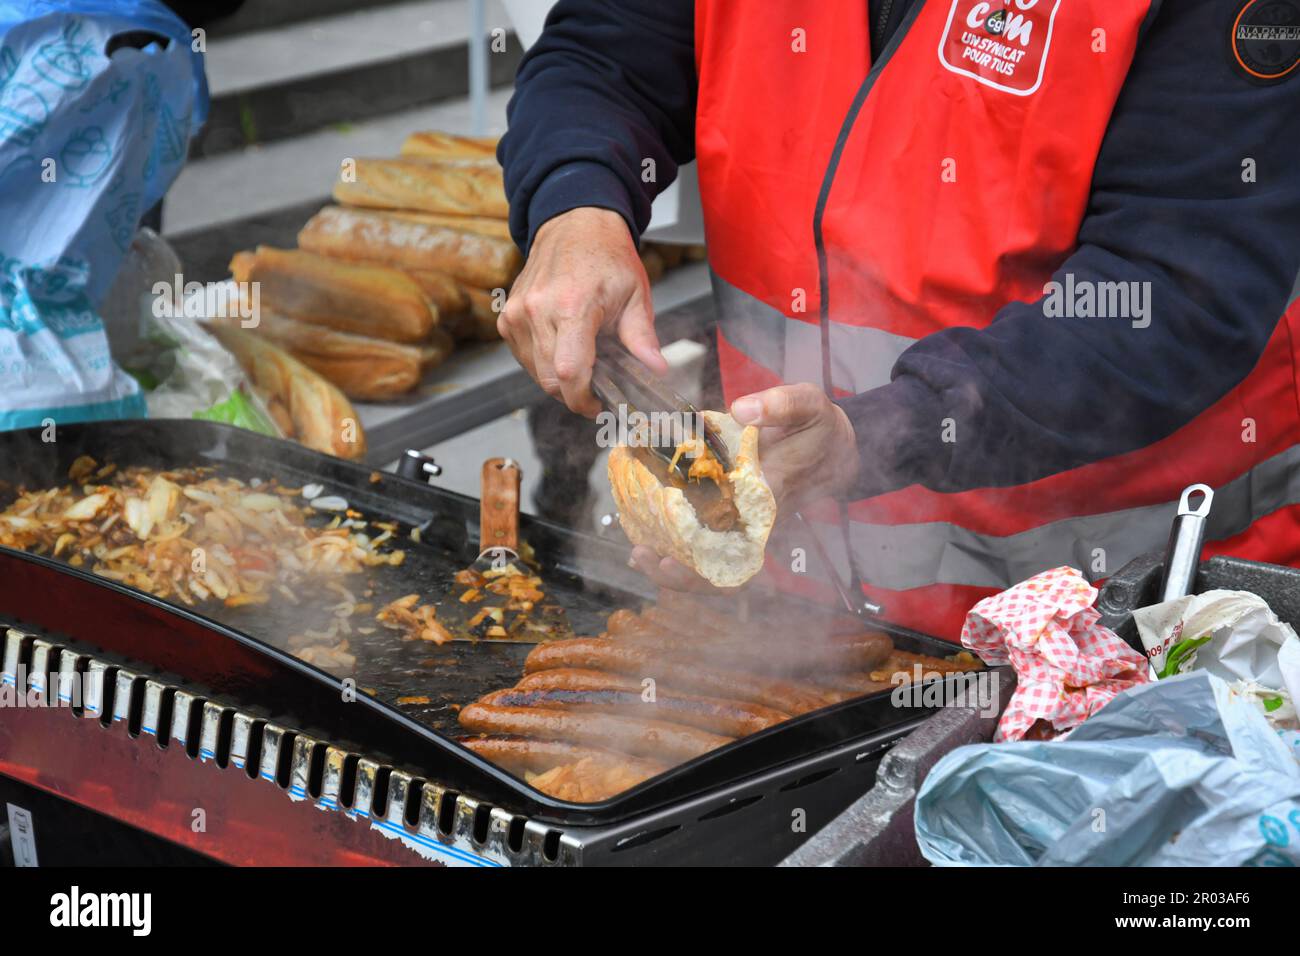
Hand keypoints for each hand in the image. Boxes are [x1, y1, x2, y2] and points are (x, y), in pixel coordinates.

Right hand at [498, 207, 666, 416]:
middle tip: (595, 388)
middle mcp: (538, 310)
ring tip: (582, 359)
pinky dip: (542, 362)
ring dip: (558, 378)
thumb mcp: (634, 295)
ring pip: (534, 372)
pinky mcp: (507, 317)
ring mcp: (517, 314)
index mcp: (572, 306)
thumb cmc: (606, 256)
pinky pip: (524, 357)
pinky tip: (563, 346)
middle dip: (573, 393)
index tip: (596, 406)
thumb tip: (656, 369)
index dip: (582, 399)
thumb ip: (642, 338)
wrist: (573, 224)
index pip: (568, 371)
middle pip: (549, 379)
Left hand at [630, 383, 859, 590]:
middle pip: (720, 568)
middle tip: (644, 556)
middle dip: (681, 574)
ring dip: (675, 567)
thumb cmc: (818, 429)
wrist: (834, 448)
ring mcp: (745, 525)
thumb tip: (741, 409)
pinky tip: (646, 538)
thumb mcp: (809, 406)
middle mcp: (755, 522)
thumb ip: (782, 404)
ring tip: (639, 554)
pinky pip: (706, 545)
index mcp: (769, 499)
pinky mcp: (735, 519)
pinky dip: (676, 547)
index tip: (670, 555)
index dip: (703, 557)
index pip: (735, 540)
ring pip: (711, 565)